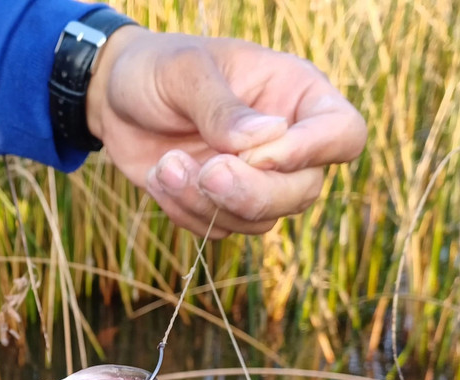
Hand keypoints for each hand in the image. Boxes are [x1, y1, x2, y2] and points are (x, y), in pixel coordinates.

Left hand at [86, 27, 366, 235]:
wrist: (115, 98)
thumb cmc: (157, 69)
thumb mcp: (184, 72)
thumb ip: (221, 106)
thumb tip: (265, 139)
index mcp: (297, 94)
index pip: (344, 134)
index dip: (311, 153)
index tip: (256, 152)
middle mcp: (288, 142)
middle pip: (303, 192)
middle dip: (251, 192)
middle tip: (205, 171)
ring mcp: (257, 178)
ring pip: (260, 220)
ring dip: (206, 203)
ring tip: (165, 166)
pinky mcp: (222, 204)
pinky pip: (219, 230)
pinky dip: (185, 212)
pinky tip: (159, 176)